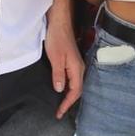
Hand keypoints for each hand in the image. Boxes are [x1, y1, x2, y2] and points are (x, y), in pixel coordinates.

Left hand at [45, 1, 82, 116]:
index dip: (67, 104)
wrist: (59, 22)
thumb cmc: (58, 38)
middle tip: (59, 112)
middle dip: (69, 103)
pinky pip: (72, 79)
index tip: (59, 112)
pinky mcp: (72, 61)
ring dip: (69, 96)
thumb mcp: (56, 58)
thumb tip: (60, 90)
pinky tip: (62, 90)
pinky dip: (68, 88)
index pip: (75, 92)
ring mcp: (76, 65)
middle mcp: (79, 68)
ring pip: (75, 85)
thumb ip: (58, 75)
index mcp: (76, 69)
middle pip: (77, 90)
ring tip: (61, 105)